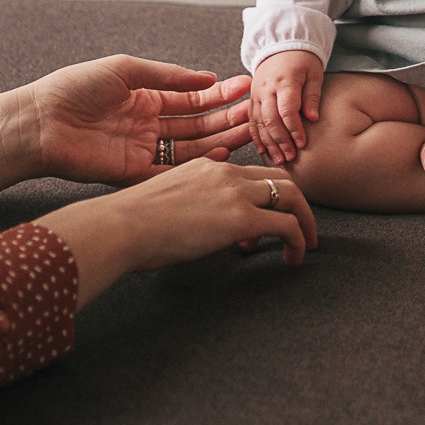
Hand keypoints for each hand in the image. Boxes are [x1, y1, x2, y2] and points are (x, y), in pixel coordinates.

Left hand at [26, 55, 252, 185]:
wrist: (38, 121)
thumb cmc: (74, 88)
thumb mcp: (124, 69)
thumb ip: (166, 75)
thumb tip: (205, 76)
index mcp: (145, 98)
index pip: (191, 98)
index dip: (218, 93)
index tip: (245, 87)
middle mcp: (148, 125)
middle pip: (197, 124)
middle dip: (226, 117)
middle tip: (255, 112)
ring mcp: (142, 150)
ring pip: (190, 148)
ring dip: (219, 139)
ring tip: (248, 131)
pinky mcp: (132, 173)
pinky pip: (170, 171)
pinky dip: (194, 167)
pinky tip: (220, 156)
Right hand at [45, 159, 317, 305]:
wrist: (121, 227)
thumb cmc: (131, 223)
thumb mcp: (168, 201)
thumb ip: (192, 205)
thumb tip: (200, 227)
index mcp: (208, 166)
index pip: (253, 173)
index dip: (266, 197)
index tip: (262, 227)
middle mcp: (226, 172)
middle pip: (280, 178)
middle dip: (297, 204)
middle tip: (301, 230)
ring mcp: (235, 192)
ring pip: (291, 196)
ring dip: (304, 222)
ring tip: (304, 246)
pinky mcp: (241, 217)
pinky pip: (286, 225)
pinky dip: (297, 240)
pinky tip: (292, 258)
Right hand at [250, 50, 323, 163]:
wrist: (281, 45)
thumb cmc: (302, 60)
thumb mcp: (314, 73)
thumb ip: (312, 96)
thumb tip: (313, 119)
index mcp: (284, 81)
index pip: (287, 109)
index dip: (294, 128)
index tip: (302, 143)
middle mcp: (266, 88)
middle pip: (270, 119)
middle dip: (280, 141)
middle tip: (291, 157)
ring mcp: (256, 94)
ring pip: (258, 123)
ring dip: (269, 143)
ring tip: (279, 160)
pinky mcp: (252, 98)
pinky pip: (251, 120)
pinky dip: (256, 136)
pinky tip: (263, 150)